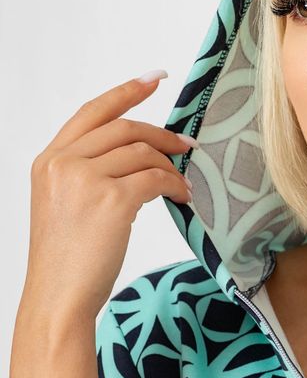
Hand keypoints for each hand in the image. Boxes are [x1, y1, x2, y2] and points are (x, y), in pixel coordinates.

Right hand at [23, 72, 193, 320]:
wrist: (58, 298)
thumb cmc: (66, 261)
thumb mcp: (64, 206)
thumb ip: (88, 175)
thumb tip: (138, 158)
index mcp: (48, 161)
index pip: (92, 112)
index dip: (126, 91)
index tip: (153, 79)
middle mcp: (63, 163)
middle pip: (124, 128)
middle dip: (162, 134)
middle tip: (187, 145)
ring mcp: (85, 180)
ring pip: (143, 152)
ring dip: (171, 165)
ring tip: (185, 183)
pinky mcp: (112, 200)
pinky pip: (156, 178)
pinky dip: (176, 185)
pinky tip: (183, 197)